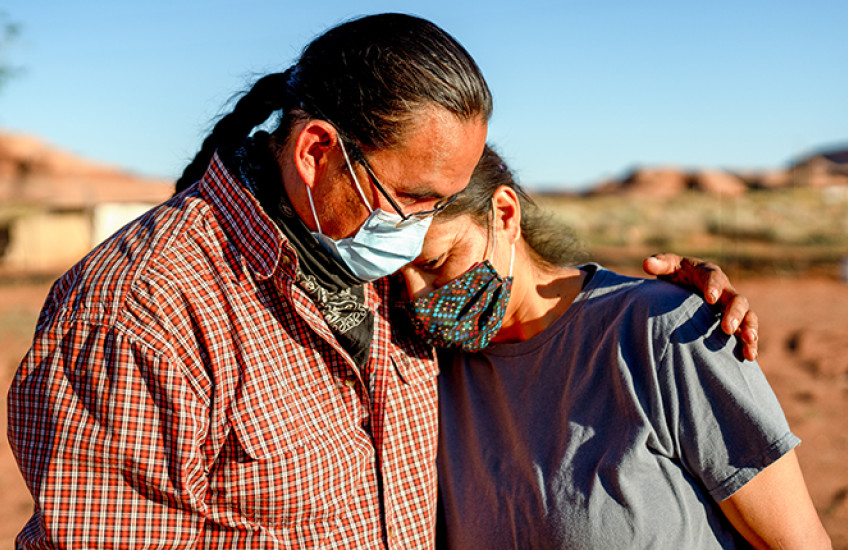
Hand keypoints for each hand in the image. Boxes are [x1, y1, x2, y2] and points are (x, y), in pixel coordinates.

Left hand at [643, 253, 758, 360]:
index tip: (709, 298)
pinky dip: (750, 343)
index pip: (714, 278)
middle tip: (727, 328)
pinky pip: (747, 332)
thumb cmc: (678, 274)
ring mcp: (732, 307)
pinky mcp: (735, 322)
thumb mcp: (669, 266)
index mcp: (709, 274)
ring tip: (749, 341)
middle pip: (737, 299)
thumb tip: (646, 263)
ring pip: (748, 316)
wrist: (687, 286)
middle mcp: (725, 290)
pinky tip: (749, 356)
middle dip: (734, 313)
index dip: (713, 287)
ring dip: (749, 328)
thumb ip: (659, 264)